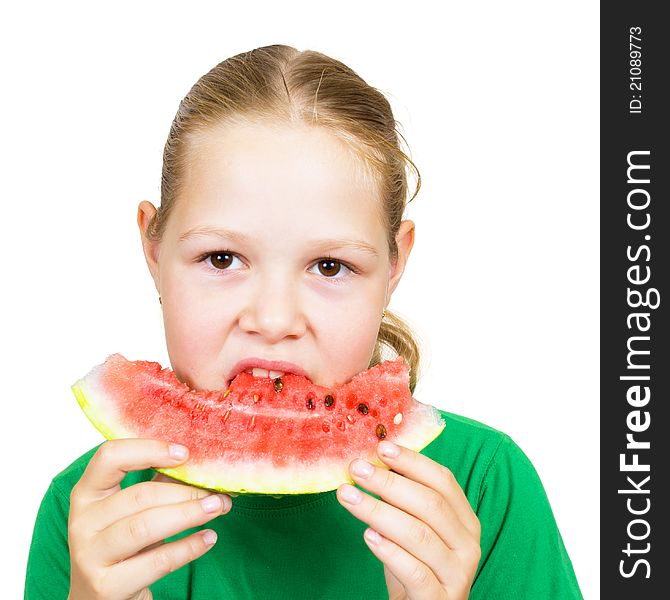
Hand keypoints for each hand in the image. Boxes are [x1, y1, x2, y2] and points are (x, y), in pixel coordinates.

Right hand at [67, 438, 230, 599]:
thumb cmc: (122, 546)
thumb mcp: (132, 512)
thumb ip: (158, 485)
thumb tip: (200, 464)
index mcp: (87, 494)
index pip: (110, 457)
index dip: (149, 450)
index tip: (184, 453)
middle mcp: (82, 522)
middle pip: (139, 496)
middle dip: (185, 491)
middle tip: (216, 491)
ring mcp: (90, 556)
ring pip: (145, 526)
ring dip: (189, 514)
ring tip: (218, 508)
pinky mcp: (107, 587)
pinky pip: (157, 562)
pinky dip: (188, 547)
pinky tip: (208, 538)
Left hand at [336, 441, 480, 599]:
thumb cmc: (415, 566)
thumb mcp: (415, 529)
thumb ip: (405, 500)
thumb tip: (376, 458)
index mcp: (465, 521)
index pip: (443, 481)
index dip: (412, 461)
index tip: (381, 447)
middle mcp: (467, 545)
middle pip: (430, 504)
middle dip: (389, 483)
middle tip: (357, 469)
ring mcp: (457, 574)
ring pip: (418, 535)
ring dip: (378, 511)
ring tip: (348, 496)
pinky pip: (414, 571)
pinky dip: (390, 551)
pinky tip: (368, 536)